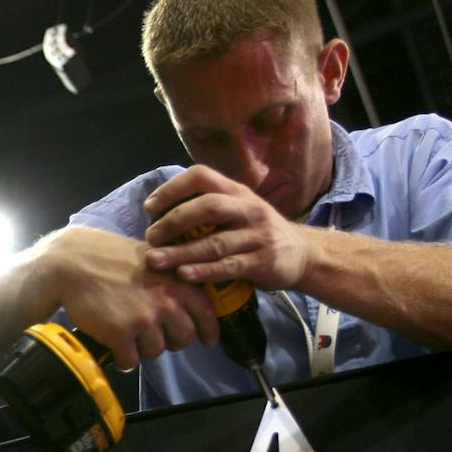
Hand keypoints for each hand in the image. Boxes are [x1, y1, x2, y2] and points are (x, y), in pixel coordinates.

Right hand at [38, 226, 219, 369]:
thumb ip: (171, 280)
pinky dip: (122, 358)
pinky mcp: (121, 333)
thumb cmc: (109, 257)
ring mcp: (144, 318)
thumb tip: (183, 304)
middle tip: (152, 336)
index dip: (209, 331)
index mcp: (176, 282)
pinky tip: (113, 346)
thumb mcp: (151, 259)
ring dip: (141, 348)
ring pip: (155, 351)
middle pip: (183, 339)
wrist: (73, 263)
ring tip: (126, 334)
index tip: (208, 342)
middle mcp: (166, 301)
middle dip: (170, 341)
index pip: (205, 313)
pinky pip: (130, 361)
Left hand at [140, 165, 316, 291]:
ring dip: (181, 252)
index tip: (150, 207)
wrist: (302, 254)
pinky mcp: (262, 262)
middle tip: (150, 237)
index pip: (202, 176)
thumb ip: (207, 208)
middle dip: (174, 221)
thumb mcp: (238, 210)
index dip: (172, 188)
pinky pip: (229, 266)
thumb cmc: (256, 232)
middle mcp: (248, 209)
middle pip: (208, 207)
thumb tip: (159, 213)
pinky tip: (183, 275)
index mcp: (236, 192)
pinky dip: (204, 271)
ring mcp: (257, 235)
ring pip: (215, 242)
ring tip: (154, 260)